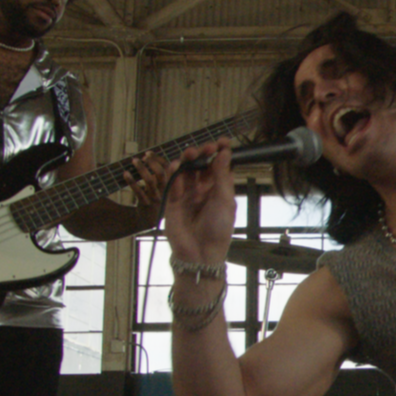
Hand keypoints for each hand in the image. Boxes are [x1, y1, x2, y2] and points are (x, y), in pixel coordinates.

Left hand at [122, 151, 169, 208]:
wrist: (149, 221)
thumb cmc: (154, 201)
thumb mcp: (160, 188)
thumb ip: (158, 176)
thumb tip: (148, 158)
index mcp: (170, 185)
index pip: (168, 168)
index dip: (158, 159)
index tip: (148, 153)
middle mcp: (165, 191)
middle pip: (162, 173)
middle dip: (152, 162)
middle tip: (142, 156)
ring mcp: (156, 198)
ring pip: (150, 180)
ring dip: (141, 169)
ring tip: (134, 161)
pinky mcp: (147, 204)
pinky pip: (139, 191)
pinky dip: (131, 181)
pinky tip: (125, 174)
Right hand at [162, 139, 236, 264]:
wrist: (200, 253)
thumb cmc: (217, 230)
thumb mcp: (224, 201)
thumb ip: (222, 176)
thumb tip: (224, 153)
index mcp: (218, 189)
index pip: (218, 166)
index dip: (220, 153)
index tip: (222, 142)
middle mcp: (202, 189)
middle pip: (200, 165)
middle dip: (202, 154)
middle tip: (204, 148)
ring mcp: (187, 194)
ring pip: (185, 171)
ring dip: (186, 160)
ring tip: (190, 154)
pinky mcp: (172, 201)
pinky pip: (171, 183)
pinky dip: (172, 173)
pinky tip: (175, 167)